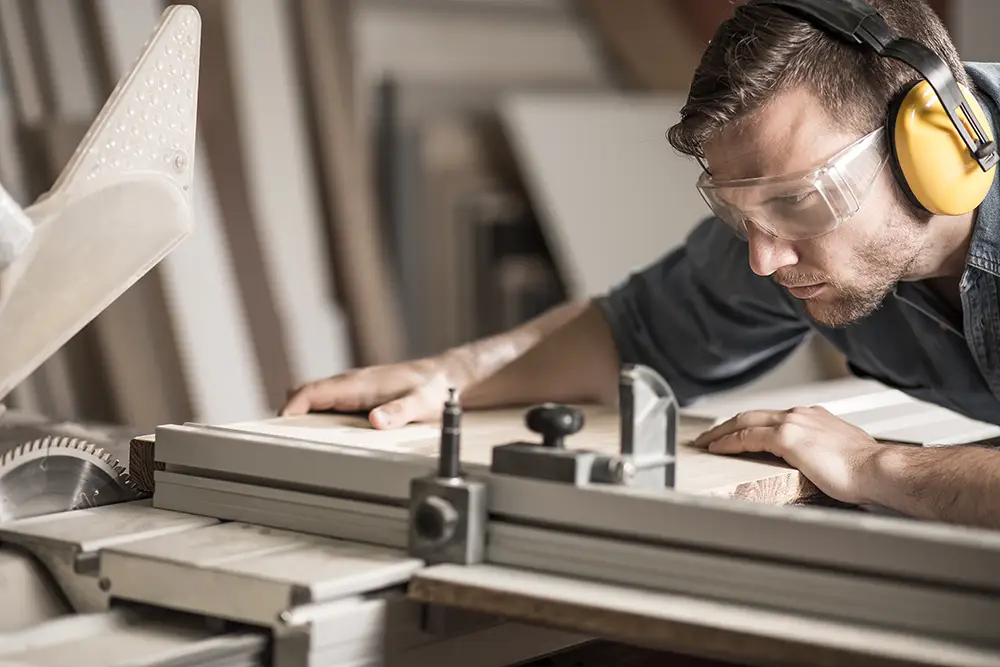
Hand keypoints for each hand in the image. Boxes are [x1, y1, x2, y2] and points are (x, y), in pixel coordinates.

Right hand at [280, 351, 473, 428]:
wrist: (447, 377)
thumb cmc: (434, 389)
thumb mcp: (420, 403)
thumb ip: (399, 412)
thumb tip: (376, 421)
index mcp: (359, 384)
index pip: (313, 390)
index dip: (292, 406)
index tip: (278, 425)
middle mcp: (352, 383)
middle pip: (307, 394)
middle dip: (289, 412)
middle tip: (277, 440)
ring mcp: (354, 389)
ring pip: (317, 398)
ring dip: (302, 415)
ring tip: (292, 443)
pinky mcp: (360, 397)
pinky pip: (329, 404)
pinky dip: (317, 416)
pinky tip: (322, 437)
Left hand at [693, 405, 883, 504]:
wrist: (878, 469)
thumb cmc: (866, 470)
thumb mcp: (840, 454)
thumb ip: (821, 452)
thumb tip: (816, 464)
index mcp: (813, 417)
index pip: (771, 417)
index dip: (748, 424)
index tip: (735, 433)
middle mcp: (801, 414)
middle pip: (751, 415)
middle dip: (726, 425)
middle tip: (708, 436)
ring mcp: (793, 423)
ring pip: (744, 422)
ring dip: (721, 433)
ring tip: (705, 443)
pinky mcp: (787, 438)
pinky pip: (748, 437)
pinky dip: (729, 442)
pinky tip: (717, 449)